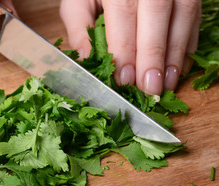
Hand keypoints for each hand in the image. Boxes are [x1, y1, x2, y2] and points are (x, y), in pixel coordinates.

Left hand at [60, 0, 200, 94]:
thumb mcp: (78, 3)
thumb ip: (79, 29)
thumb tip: (87, 62)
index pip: (124, 13)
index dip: (126, 49)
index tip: (125, 79)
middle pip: (157, 14)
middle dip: (154, 56)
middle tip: (149, 89)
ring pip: (183, 14)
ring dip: (175, 54)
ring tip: (166, 85)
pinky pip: (194, 18)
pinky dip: (188, 46)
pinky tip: (177, 70)